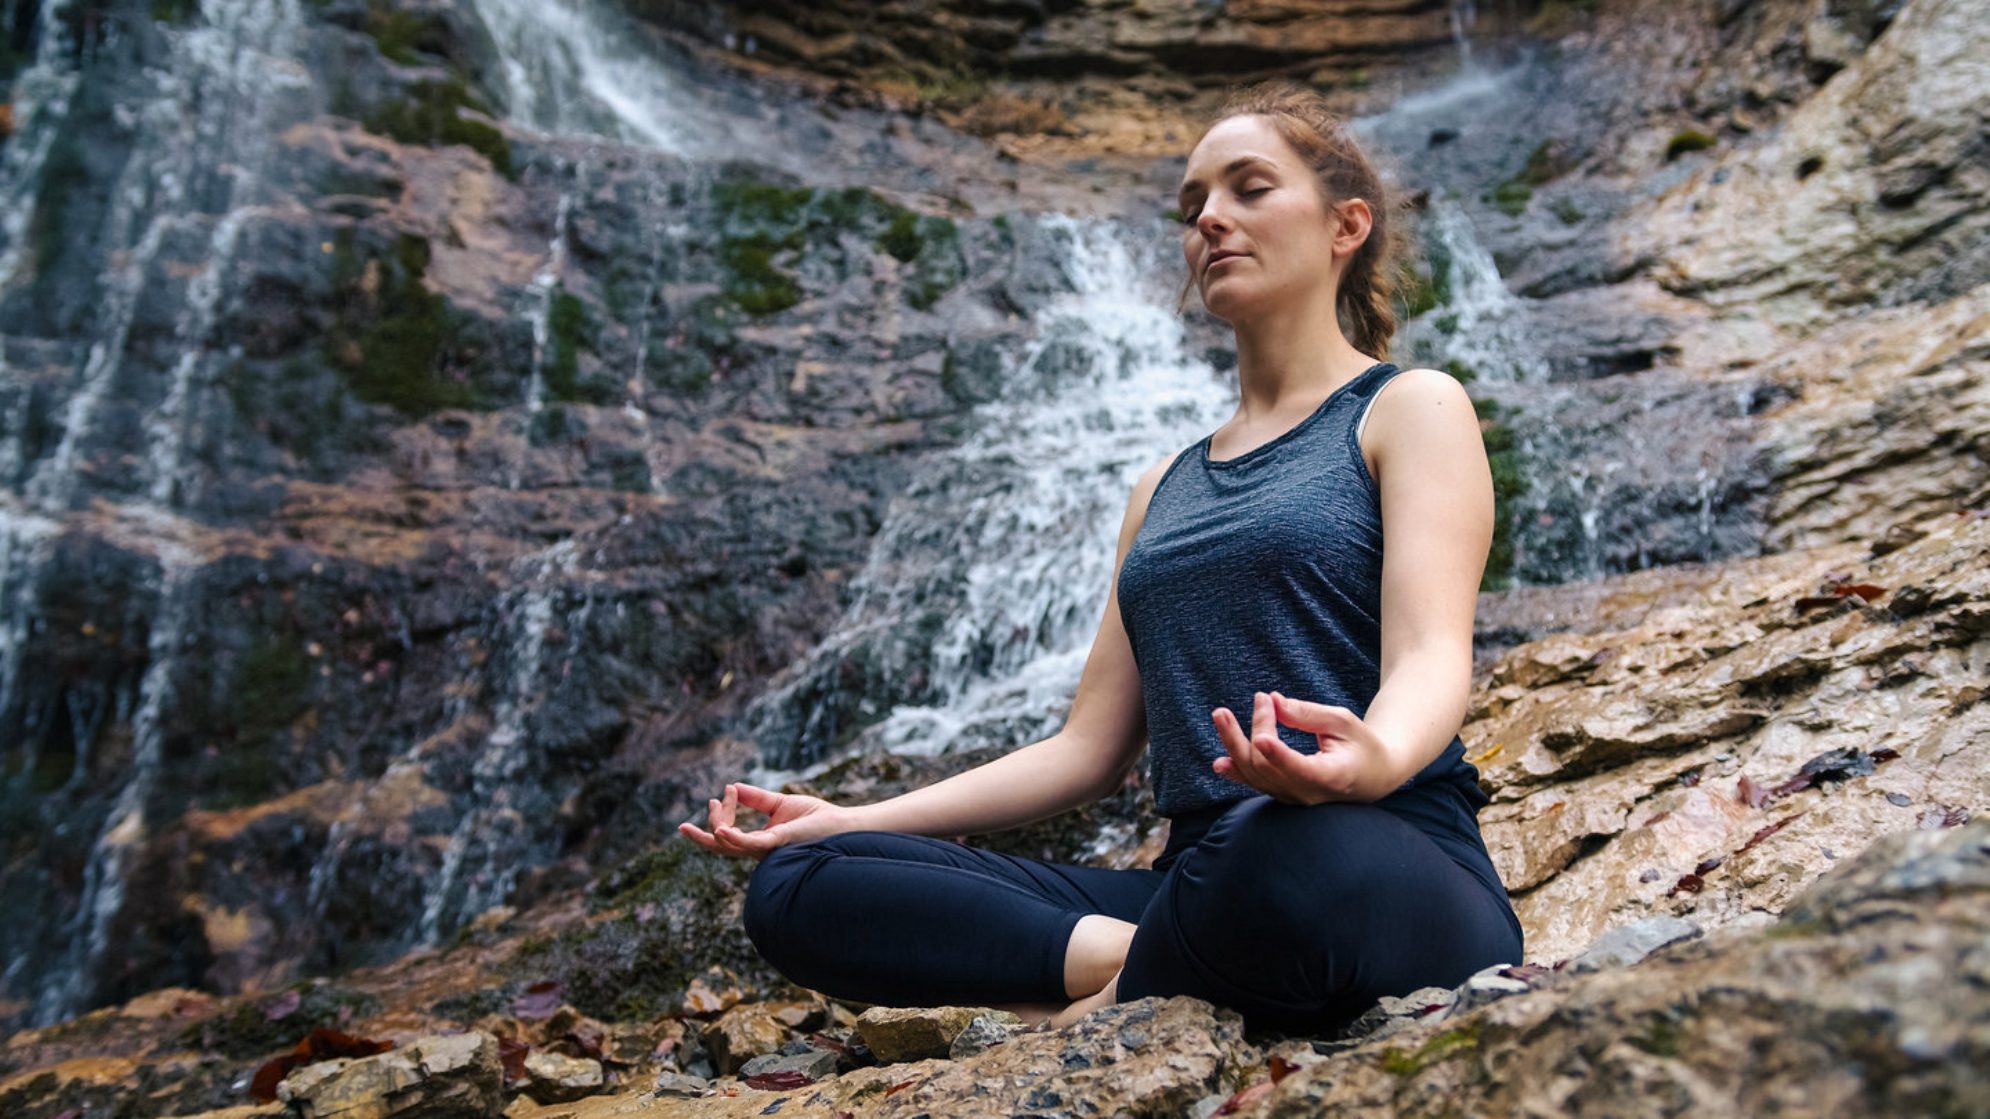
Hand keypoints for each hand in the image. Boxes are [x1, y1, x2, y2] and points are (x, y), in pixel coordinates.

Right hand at [678, 781, 849, 859]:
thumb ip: (757, 798)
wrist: (843, 825)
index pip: (729, 830)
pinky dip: (733, 838)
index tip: (729, 788)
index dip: (723, 811)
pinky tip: (720, 830)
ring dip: (714, 829)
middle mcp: (760, 850)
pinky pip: (750, 844)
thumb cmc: (817, 818)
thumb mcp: (781, 804)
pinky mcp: (779, 842)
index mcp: (760, 842)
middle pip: (722, 843)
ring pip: (729, 846)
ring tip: (709, 810)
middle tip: (711, 801)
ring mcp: (768, 849)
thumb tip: (734, 786)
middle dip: (709, 825)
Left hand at [1209, 691, 1394, 803]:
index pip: (1298, 769)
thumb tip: (1273, 701)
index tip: (1261, 735)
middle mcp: (1308, 794)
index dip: (1277, 754)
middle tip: (1259, 698)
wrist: (1373, 777)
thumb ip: (1308, 714)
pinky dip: (1237, 772)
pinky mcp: (1285, 795)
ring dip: (1235, 744)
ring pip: (1255, 776)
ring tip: (1221, 715)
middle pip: (1267, 767)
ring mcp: (1294, 798)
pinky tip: (1220, 763)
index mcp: (1331, 777)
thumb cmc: (1362, 745)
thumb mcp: (1343, 722)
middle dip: (1256, 728)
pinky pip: (1256, 785)